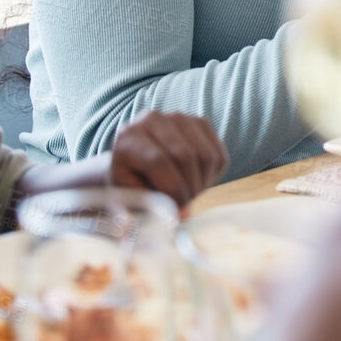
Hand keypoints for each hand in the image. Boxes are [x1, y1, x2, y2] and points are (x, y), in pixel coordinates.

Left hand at [107, 111, 227, 206]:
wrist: (135, 164)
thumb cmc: (128, 187)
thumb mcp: (122, 201)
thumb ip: (135, 214)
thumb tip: (156, 223)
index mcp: (128, 137)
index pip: (159, 162)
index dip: (171, 191)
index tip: (173, 211)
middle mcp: (152, 119)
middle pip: (185, 157)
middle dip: (188, 189)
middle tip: (183, 205)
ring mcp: (178, 117)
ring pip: (206, 156)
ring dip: (202, 184)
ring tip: (188, 193)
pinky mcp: (199, 121)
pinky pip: (218, 154)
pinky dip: (213, 175)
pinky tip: (196, 181)